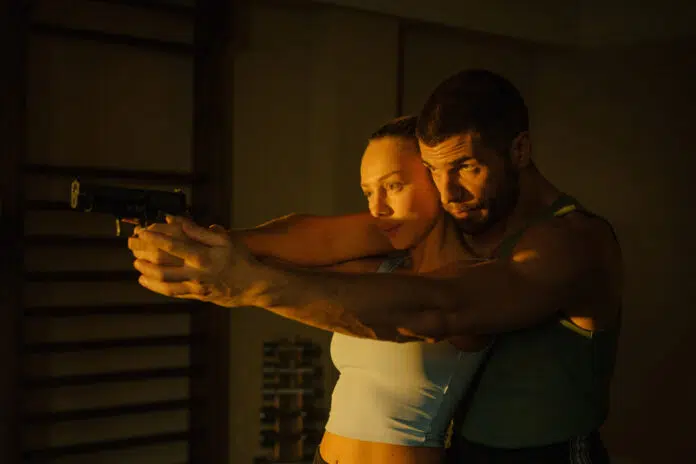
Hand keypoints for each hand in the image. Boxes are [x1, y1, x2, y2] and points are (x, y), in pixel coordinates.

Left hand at [129, 216, 261, 306]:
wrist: (254, 286)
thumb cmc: (241, 260)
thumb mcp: (226, 241)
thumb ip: (201, 232)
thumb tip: (181, 222)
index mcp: (203, 257)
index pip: (173, 246)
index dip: (155, 238)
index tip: (143, 232)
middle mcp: (196, 274)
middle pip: (163, 268)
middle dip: (144, 258)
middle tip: (133, 250)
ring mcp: (195, 287)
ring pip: (165, 284)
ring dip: (148, 275)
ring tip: (137, 266)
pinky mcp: (197, 296)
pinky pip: (173, 293)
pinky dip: (157, 287)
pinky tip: (148, 282)